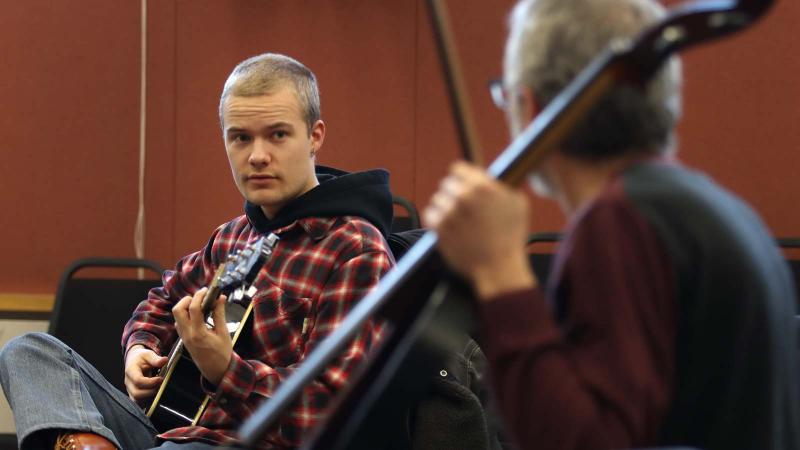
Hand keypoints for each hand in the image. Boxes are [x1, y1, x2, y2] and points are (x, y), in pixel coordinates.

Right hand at [124, 345, 166, 403]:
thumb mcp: (148, 354)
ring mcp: (130, 390)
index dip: (150, 382)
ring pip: (138, 400)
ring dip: (150, 397)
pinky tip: (156, 393)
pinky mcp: (134, 395)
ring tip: (159, 389)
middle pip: (137, 394)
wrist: (134, 361)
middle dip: (151, 392)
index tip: (160, 379)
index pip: (138, 381)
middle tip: (161, 385)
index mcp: (130, 371)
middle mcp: (128, 382)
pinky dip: (148, 401)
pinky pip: (139, 403)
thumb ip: (155, 359)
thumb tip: (164, 360)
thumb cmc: (140, 358)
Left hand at [172, 287, 231, 384]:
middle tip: (200, 297)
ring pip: (176, 316)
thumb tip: (221, 298)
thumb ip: (220, 314)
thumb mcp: (224, 333)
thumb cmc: (222, 353)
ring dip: (186, 306)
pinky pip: (179, 322)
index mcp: (199, 333)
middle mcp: (187, 334)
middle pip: (177, 310)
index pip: (194, 309)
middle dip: (187, 299)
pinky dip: (186, 314)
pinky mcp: (183, 338)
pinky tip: (197, 315)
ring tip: (200, 304)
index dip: (199, 296)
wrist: (216, 370)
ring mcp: (183, 337)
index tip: (206, 290)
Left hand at [423, 161, 536, 298]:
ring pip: (437, 200)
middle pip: (446, 184)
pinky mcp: (438, 229)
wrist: (498, 268)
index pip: (458, 168)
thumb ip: (501, 186)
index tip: (462, 183)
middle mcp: (463, 196)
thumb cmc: (511, 239)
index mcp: (482, 186)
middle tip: (463, 205)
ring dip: (445, 207)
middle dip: (454, 193)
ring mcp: (449, 212)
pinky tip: (449, 227)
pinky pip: (429, 215)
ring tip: (458, 220)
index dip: (461, 176)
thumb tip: (490, 179)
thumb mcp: (517, 204)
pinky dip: (436, 220)